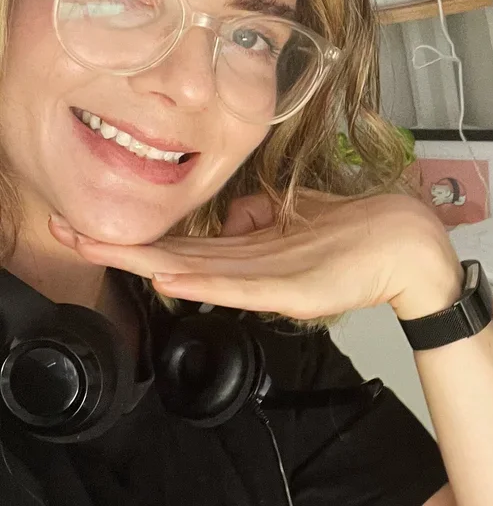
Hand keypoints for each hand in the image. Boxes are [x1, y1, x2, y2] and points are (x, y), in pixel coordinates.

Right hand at [48, 190, 464, 322]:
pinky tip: (171, 278)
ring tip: (101, 251)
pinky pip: (243, 286)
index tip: (91, 222)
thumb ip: (260, 216)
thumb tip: (231, 216)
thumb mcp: (297, 215)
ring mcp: (270, 282)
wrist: (407, 249)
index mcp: (249, 252)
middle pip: (175, 259)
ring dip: (146, 263)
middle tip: (71, 235)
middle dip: (122, 248)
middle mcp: (250, 269)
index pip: (182, 244)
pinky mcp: (294, 290)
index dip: (136, 235)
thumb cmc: (356, 231)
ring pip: (198, 272)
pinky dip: (206, 282)